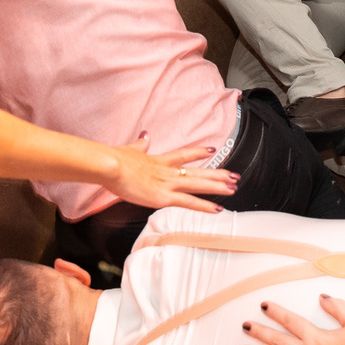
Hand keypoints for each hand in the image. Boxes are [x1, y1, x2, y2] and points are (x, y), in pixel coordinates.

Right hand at [104, 134, 238, 212]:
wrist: (110, 165)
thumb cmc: (115, 159)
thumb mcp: (130, 149)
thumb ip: (140, 144)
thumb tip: (145, 135)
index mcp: (158, 160)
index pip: (184, 154)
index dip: (198, 152)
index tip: (211, 150)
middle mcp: (167, 171)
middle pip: (198, 171)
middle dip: (217, 174)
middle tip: (234, 175)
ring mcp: (167, 184)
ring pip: (198, 185)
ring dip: (218, 187)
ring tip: (233, 188)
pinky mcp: (163, 197)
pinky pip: (189, 202)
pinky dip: (205, 206)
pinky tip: (217, 208)